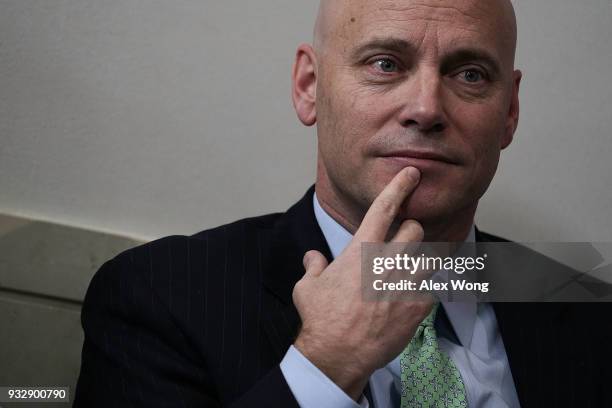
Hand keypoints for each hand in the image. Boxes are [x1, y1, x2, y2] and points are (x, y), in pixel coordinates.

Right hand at [292, 166, 432, 400]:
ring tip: (414, 267)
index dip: (399, 187)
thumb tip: (314, 257)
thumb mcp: (307, 287)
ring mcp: (405, 284)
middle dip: (410, 232)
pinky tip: (416, 297)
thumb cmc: (320, 318)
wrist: (338, 354)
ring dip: (423, 258)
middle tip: (403, 242)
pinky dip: (427, 289)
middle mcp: (387, 262)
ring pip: (431, 256)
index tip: (411, 174)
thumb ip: (313, 266)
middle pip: (415, 229)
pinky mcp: (417, 306)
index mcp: (360, 251)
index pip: (384, 208)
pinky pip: (434, 288)